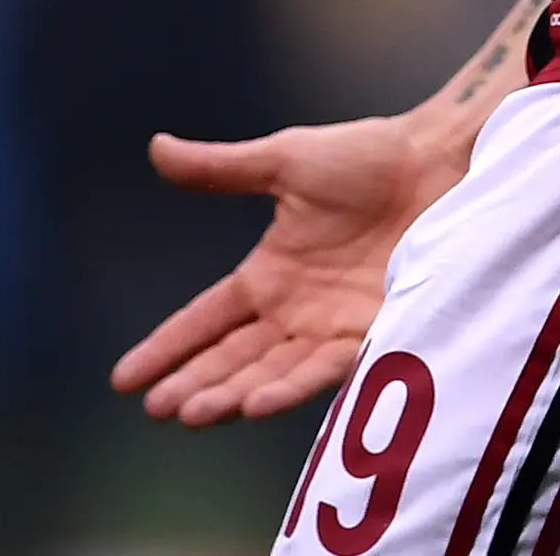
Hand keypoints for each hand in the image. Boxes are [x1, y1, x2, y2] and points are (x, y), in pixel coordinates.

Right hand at [108, 117, 461, 427]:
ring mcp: (333, 328)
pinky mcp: (373, 333)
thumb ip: (220, 168)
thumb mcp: (281, 161)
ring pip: (271, 373)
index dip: (167, 348)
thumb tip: (155, 148)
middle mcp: (296, 312)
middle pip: (232, 358)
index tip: (123, 379)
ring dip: (232, 394)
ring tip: (193, 412)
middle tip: (156, 409)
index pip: (205, 320)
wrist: (436, 161)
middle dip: (193, 384)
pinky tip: (256, 402)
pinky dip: (290, 387)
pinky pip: (325, 368)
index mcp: (269, 275)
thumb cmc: (365, 157)